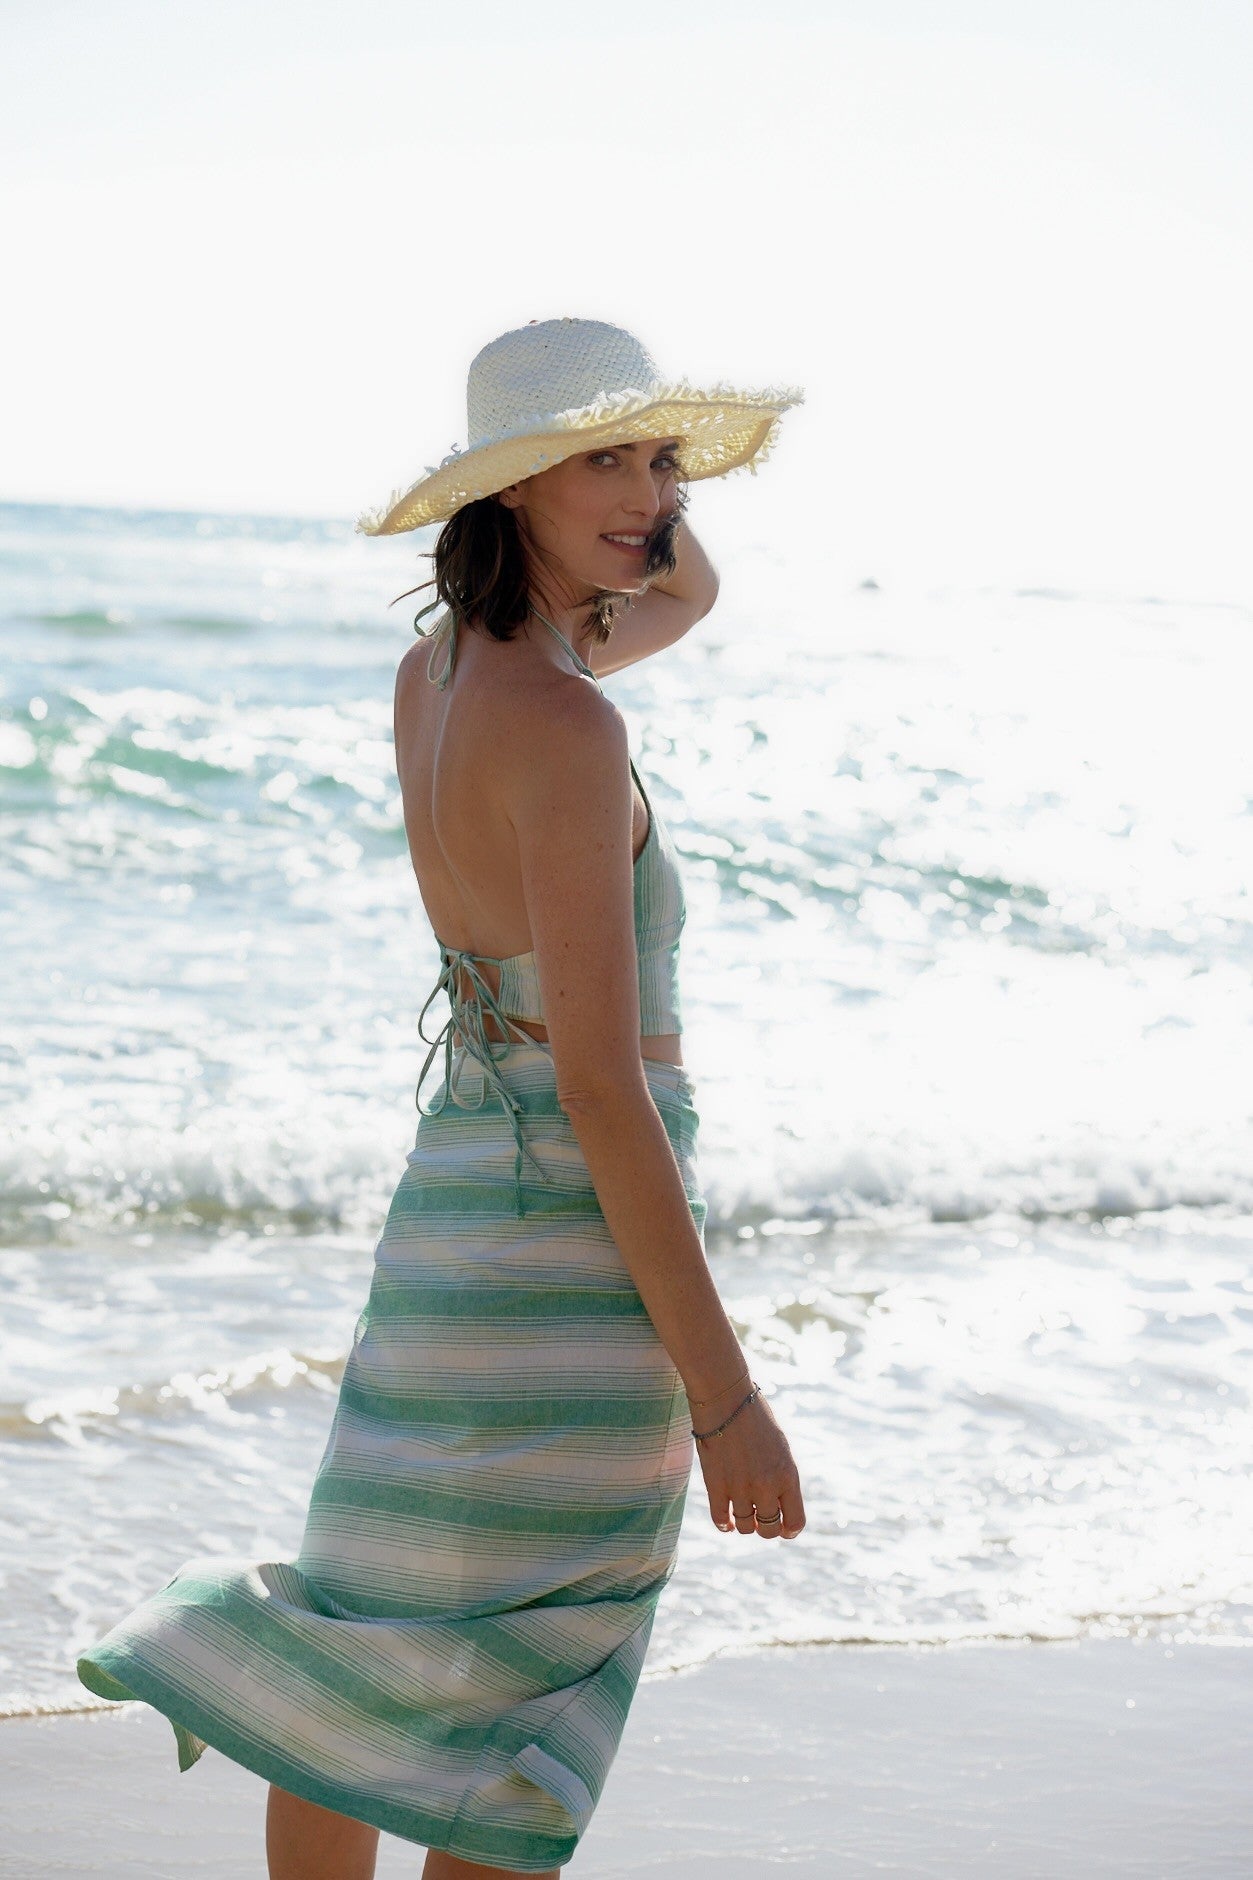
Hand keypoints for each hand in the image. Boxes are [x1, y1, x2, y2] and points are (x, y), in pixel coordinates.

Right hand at [689, 1381, 805, 1540]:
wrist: (725, 1397)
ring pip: (746, 1527)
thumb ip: (782, 1478)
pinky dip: (725, 1525)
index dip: (790, 1530)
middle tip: (761, 1519)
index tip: (784, 1528)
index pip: (795, 1522)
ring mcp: (739, 1488)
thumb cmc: (755, 1417)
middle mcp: (766, 1486)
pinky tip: (727, 1521)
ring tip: (743, 1514)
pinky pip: (721, 1520)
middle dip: (767, 1529)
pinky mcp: (715, 1485)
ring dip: (746, 1524)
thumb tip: (778, 1505)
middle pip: (770, 1530)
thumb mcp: (780, 1447)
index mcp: (788, 1475)